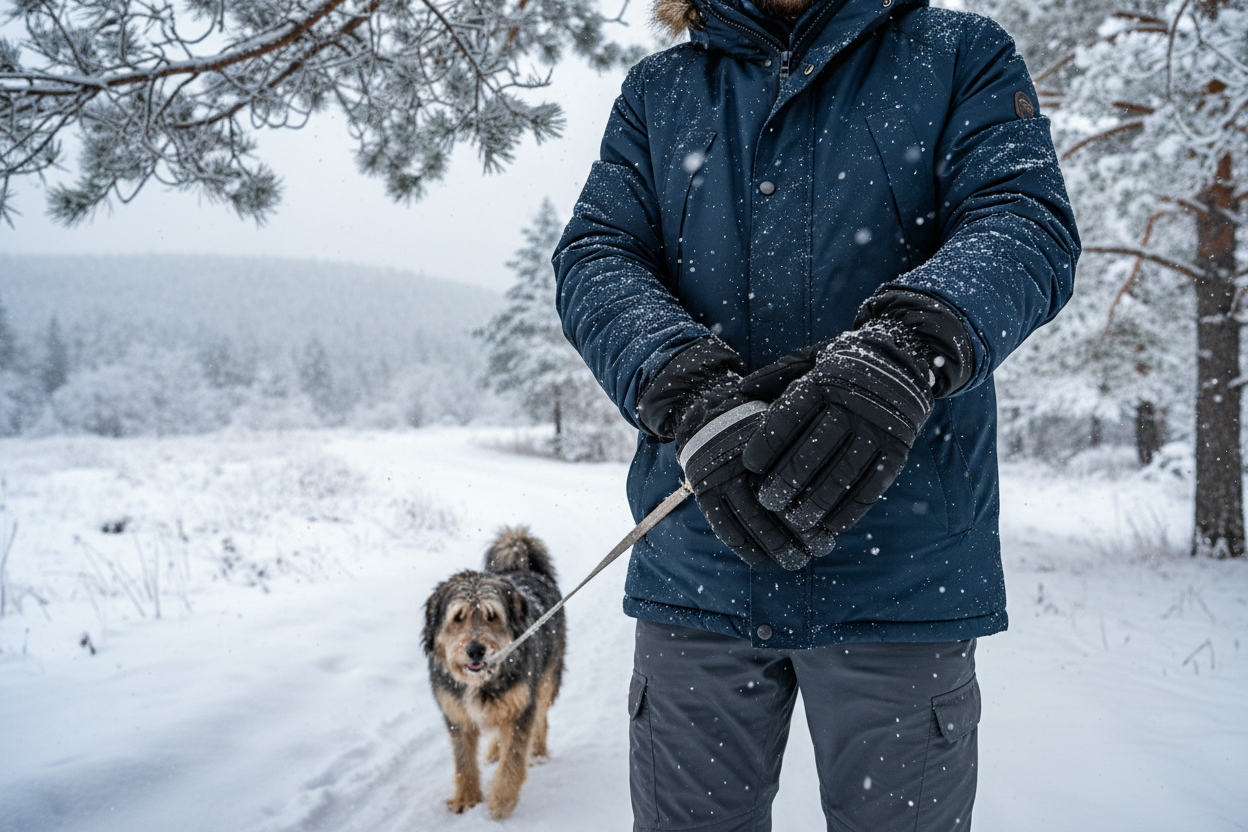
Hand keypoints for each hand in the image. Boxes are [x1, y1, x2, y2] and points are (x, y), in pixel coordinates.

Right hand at [674, 380, 816, 569]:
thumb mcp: (786, 418)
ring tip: (796, 561)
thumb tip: (853, 463)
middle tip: (820, 550)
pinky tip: (761, 560)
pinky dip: (744, 547)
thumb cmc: (759, 423)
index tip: (833, 528)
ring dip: (776, 547)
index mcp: (771, 441)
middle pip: (778, 506)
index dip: (816, 509)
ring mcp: (721, 476)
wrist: (708, 415)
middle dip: (802, 534)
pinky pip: (724, 527)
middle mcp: (746, 460)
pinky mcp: (705, 491)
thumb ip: (809, 438)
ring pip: (752, 521)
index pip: (797, 483)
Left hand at [741, 324, 934, 543]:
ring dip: (814, 503)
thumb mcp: (810, 359)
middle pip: (811, 452)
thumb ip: (777, 376)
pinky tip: (829, 525)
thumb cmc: (842, 367)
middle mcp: (851, 407)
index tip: (750, 467)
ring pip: (840, 475)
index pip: (788, 419)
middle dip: (785, 481)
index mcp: (823, 383)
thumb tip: (740, 392)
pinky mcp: (897, 452)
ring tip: (794, 520)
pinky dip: (849, 511)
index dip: (765, 446)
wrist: (904, 361)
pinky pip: (871, 488)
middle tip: (768, 501)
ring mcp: (877, 431)